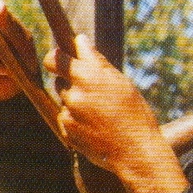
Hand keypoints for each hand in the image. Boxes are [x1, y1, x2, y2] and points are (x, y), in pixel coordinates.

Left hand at [44, 34, 187, 192]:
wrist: (136, 152)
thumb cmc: (135, 115)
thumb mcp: (122, 84)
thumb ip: (97, 61)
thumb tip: (80, 40)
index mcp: (90, 75)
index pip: (56, 57)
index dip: (58, 57)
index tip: (62, 58)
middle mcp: (76, 92)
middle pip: (58, 77)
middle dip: (68, 77)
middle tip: (87, 87)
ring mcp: (69, 112)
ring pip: (64, 97)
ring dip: (75, 100)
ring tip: (100, 112)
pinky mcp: (66, 130)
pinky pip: (65, 117)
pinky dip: (76, 119)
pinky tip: (96, 127)